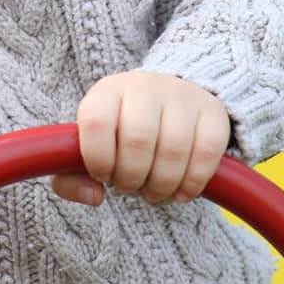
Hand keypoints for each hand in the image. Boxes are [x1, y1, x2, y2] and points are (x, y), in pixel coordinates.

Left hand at [48, 70, 229, 208]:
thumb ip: (70, 177)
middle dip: (131, 178)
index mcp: (108, 91)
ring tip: (153, 192)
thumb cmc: (119, 131)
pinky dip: (192, 183)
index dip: (97, 159)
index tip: (102, 175)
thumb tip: (94, 196)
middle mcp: (145, 86)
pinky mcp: (212, 112)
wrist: (168, 99)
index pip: (97, 123)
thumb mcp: (88, 144)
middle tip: (129, 188)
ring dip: (161, 185)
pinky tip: (181, 192)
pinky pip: (207, 153)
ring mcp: (182, 96)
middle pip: (138, 140)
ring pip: (174, 149)